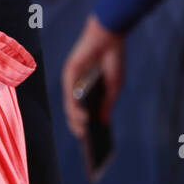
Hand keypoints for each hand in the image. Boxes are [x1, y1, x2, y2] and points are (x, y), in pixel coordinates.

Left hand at [60, 14, 123, 138]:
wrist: (110, 37)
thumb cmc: (113, 60)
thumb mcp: (114, 87)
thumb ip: (107, 104)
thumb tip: (103, 124)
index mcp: (88, 89)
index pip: (86, 111)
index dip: (90, 127)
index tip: (96, 145)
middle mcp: (77, 86)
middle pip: (77, 111)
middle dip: (82, 128)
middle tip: (89, 146)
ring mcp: (72, 81)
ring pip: (70, 106)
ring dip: (76, 121)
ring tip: (85, 136)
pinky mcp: (69, 74)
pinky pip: (69, 95)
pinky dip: (75, 108)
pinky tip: (83, 119)